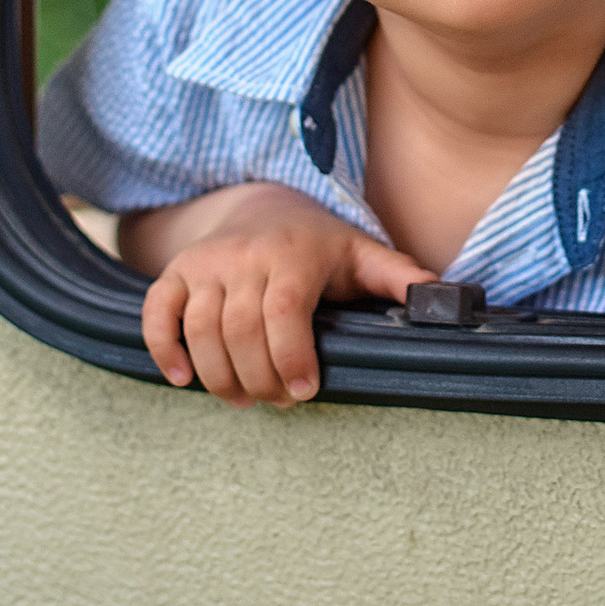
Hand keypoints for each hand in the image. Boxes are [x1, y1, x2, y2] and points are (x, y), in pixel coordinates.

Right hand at [138, 184, 430, 406]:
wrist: (263, 204)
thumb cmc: (320, 244)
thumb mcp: (363, 254)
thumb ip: (401, 278)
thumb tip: (446, 301)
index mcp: (295, 255)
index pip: (284, 311)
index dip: (290, 357)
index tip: (304, 391)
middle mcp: (245, 256)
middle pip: (240, 330)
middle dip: (258, 378)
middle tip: (278, 401)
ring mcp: (205, 263)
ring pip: (200, 329)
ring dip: (218, 376)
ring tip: (243, 398)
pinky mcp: (176, 272)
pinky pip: (158, 312)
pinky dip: (163, 349)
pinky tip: (182, 379)